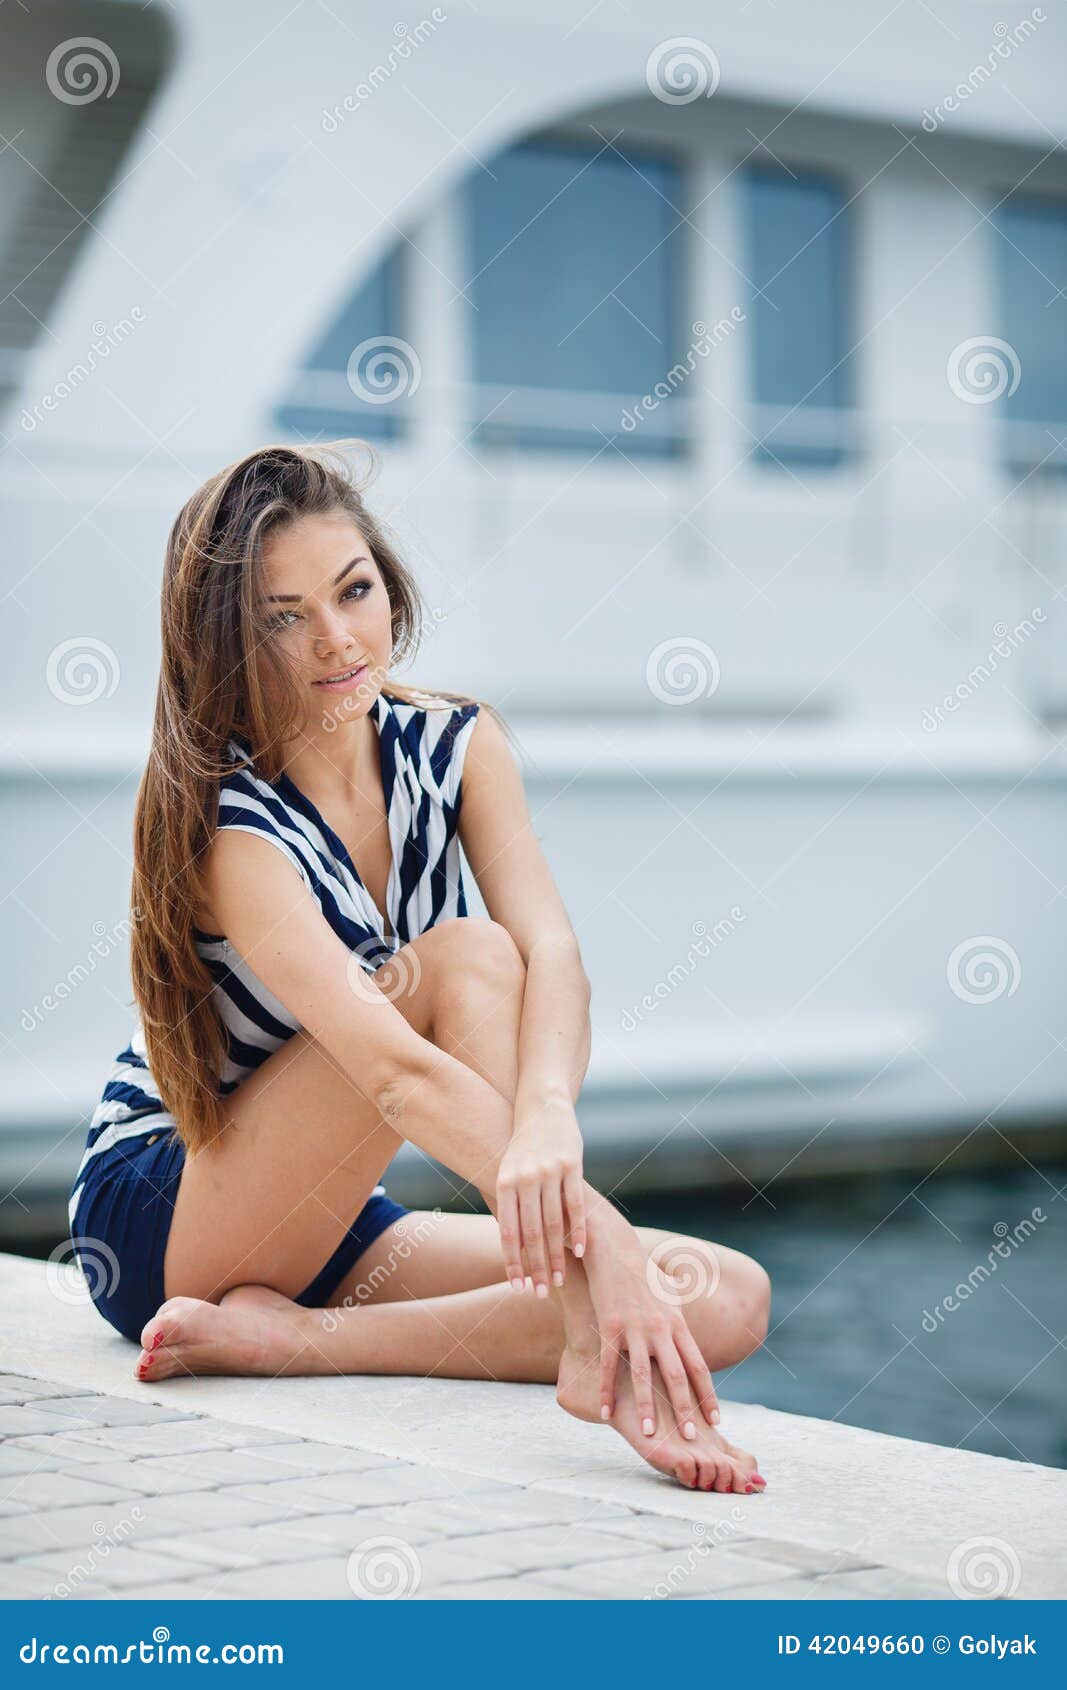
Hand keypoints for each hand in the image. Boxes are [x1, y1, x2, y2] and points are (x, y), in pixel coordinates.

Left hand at [496, 1094, 586, 1294]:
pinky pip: (576, 1205)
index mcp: (504, 1183)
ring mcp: (550, 1172)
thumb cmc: (522, 1151)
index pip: (508, 1232)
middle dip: (536, 1267)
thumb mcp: (508, 1174)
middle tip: (541, 1293)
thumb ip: (510, 1208)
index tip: (518, 1287)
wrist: (542, 1109)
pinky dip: (578, 1231)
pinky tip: (580, 1252)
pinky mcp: (572, 1166)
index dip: (513, 1262)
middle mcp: (525, 1178)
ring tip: (558, 1280)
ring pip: (554, 1224)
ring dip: (557, 1256)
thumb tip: (511, 1251)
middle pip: (531, 1233)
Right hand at [580, 1198, 719, 1439]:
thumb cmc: (643, 1277)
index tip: (716, 1421)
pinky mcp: (609, 1326)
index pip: (698, 1367)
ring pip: (642, 1375)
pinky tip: (607, 1413)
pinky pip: (609, 1364)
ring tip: (649, 1435)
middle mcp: (660, 1328)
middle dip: (684, 1409)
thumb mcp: (669, 1300)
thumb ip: (679, 1326)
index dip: (708, 1395)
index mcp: (677, 1324)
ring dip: (647, 1407)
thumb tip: (689, 1349)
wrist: (615, 1251)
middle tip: (690, 1438)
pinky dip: (607, 1391)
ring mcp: (634, 1328)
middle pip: (676, 1375)